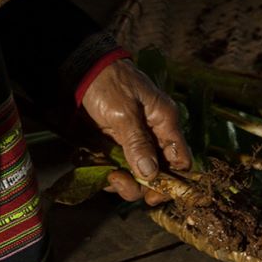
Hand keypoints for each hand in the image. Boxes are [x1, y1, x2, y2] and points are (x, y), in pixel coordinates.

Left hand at [80, 58, 190, 198]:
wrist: (81, 68)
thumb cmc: (107, 83)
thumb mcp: (123, 111)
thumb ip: (137, 142)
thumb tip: (151, 174)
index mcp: (164, 122)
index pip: (181, 160)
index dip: (171, 181)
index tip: (151, 193)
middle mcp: (154, 134)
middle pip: (158, 172)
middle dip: (141, 184)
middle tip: (119, 182)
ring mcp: (134, 140)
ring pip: (138, 174)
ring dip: (124, 182)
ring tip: (108, 176)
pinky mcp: (117, 144)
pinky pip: (120, 168)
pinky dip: (111, 174)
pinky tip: (99, 170)